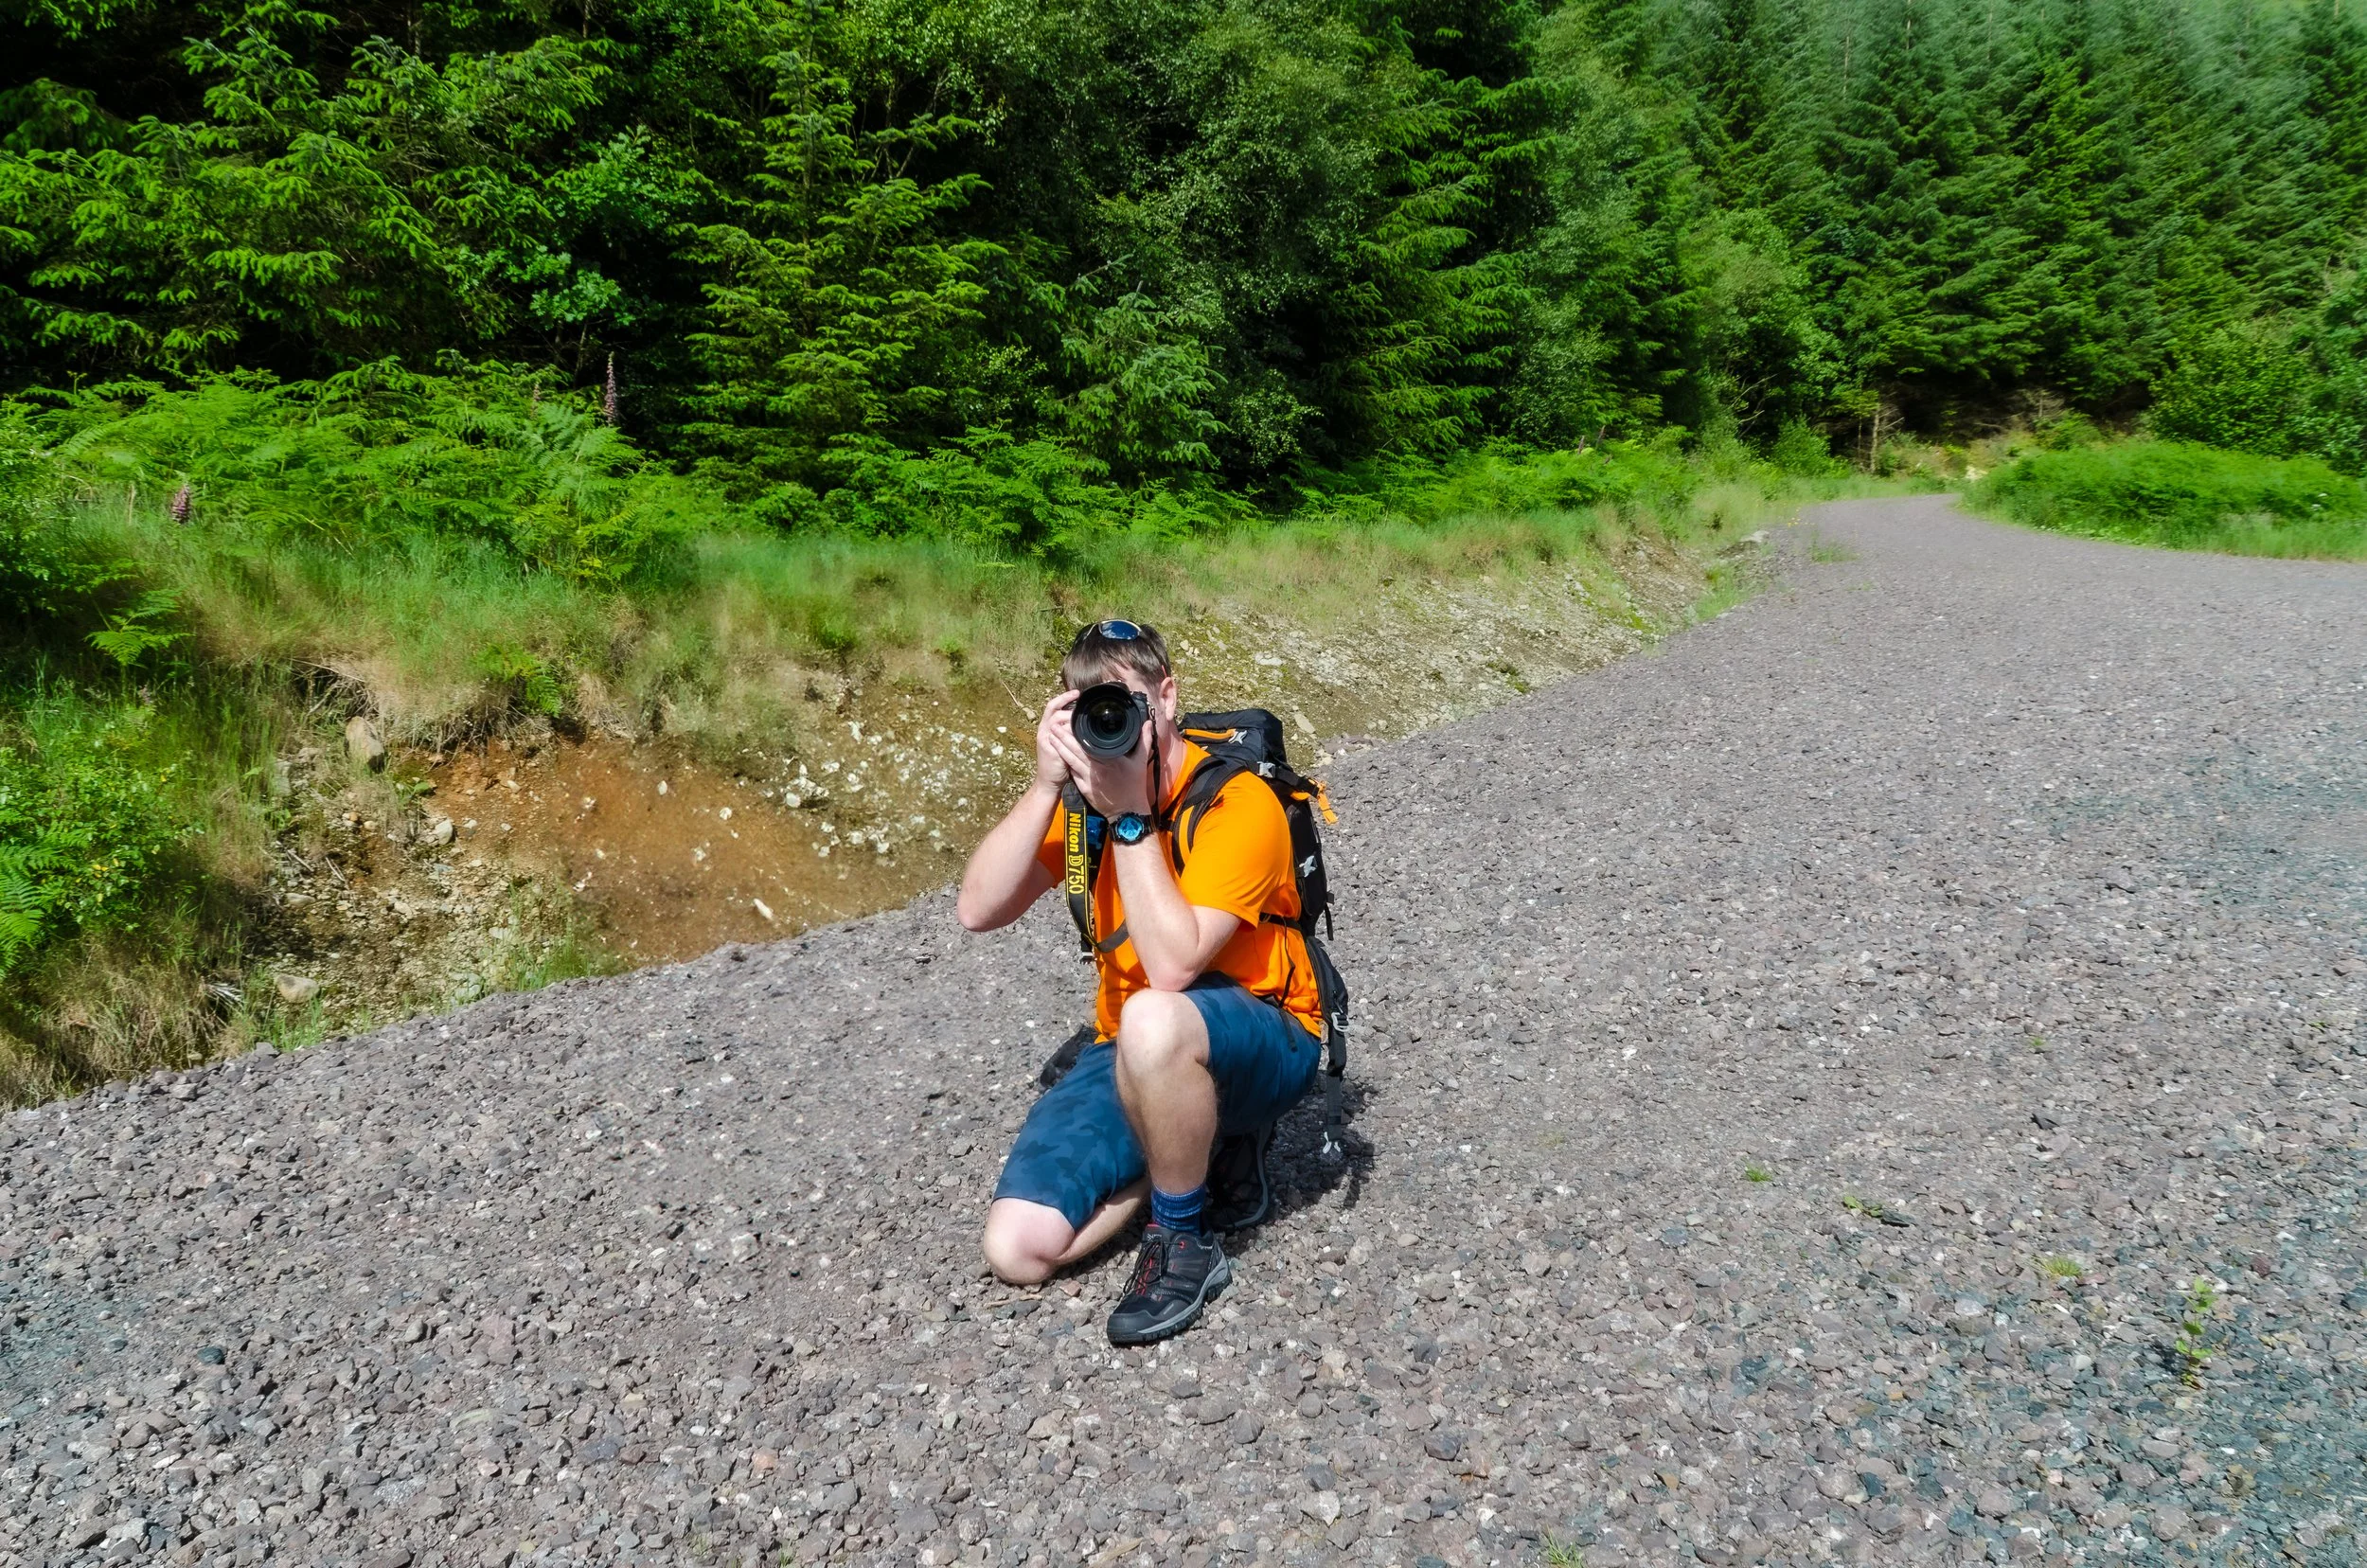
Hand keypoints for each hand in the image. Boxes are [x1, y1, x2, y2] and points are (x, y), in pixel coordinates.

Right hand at [1033, 689, 1078, 792]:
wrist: (1049, 781)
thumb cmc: (1059, 762)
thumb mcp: (1064, 743)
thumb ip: (1070, 731)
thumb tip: (1084, 721)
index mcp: (1047, 726)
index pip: (1053, 705)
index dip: (1064, 697)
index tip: (1077, 693)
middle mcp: (1044, 730)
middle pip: (1056, 711)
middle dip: (1071, 710)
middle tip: (1084, 713)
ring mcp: (1044, 738)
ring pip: (1058, 721)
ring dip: (1071, 721)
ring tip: (1083, 725)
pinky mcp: (1048, 747)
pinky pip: (1060, 735)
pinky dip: (1071, 733)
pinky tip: (1081, 734)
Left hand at [1047, 704, 1154, 819]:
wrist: (1127, 812)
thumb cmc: (1135, 785)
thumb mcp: (1141, 762)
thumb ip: (1144, 740)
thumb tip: (1147, 723)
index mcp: (1110, 759)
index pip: (1090, 743)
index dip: (1077, 733)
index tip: (1069, 722)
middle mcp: (1097, 768)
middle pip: (1076, 750)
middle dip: (1063, 737)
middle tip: (1054, 725)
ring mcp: (1089, 779)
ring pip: (1071, 761)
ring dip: (1060, 749)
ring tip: (1051, 737)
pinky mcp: (1084, 788)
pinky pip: (1073, 774)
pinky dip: (1065, 764)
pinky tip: (1058, 756)